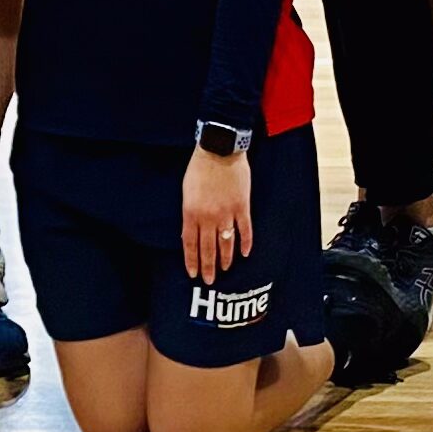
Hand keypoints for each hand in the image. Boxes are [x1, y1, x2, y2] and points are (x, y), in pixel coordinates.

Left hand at [180, 146, 252, 286]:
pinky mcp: (242, 207)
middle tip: (209, 281)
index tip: (193, 274)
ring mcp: (227, 213)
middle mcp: (208, 217)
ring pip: (226, 243)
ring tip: (225, 269)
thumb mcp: (186, 191)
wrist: (219, 150)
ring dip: (225, 258)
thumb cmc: (199, 168)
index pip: (190, 244)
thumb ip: (189, 214)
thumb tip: (189, 233)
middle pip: (208, 248)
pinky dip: (245, 243)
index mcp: (191, 213)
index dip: (192, 260)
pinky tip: (245, 253)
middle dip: (208, 266)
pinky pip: (245, 230)